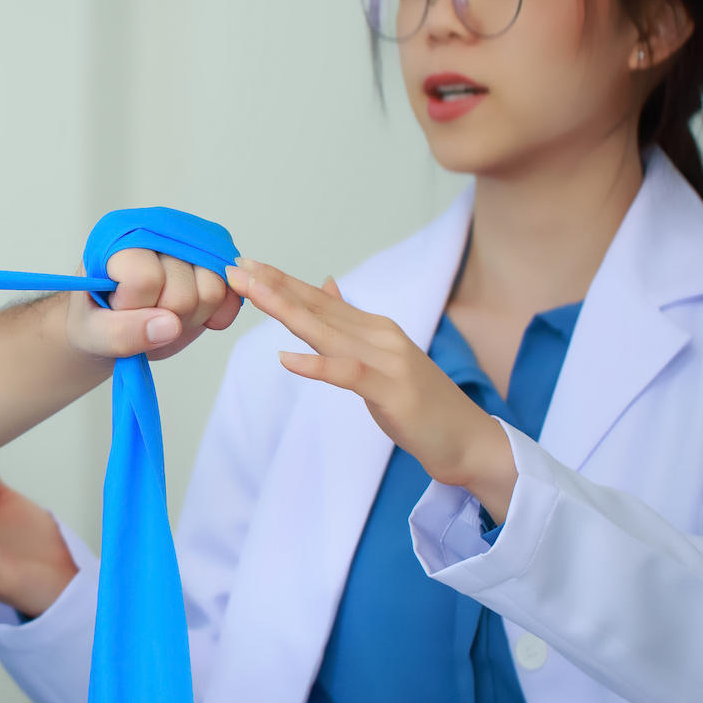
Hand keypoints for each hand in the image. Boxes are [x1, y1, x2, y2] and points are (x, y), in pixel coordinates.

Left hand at [65, 248, 241, 360]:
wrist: (109, 324)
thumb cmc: (95, 320)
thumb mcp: (91, 333)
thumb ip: (121, 333)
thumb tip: (170, 325)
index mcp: (119, 237)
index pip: (146, 277)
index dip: (136, 307)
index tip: (117, 309)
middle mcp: (159, 230)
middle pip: (184, 290)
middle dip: (163, 318)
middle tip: (141, 317)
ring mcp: (191, 244)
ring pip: (214, 290)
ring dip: (190, 317)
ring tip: (162, 315)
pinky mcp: (214, 261)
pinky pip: (233, 292)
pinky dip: (217, 314)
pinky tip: (192, 318)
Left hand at [226, 259, 518, 519]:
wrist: (467, 439)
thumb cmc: (419, 402)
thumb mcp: (380, 357)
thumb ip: (350, 324)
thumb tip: (326, 286)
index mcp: (373, 327)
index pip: (318, 299)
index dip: (281, 281)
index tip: (245, 264)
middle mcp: (379, 335)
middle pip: (317, 307)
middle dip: (273, 286)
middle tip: (235, 266)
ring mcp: (387, 361)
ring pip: (327, 331)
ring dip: (286, 310)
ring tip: (252, 293)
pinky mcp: (392, 391)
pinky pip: (348, 374)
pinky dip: (316, 365)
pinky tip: (286, 359)